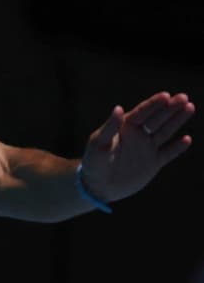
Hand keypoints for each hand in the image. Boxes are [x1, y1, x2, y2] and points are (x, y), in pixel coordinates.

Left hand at [79, 91, 194, 202]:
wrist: (97, 187)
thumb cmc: (93, 163)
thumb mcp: (98, 144)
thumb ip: (109, 127)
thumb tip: (117, 108)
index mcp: (124, 127)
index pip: (142, 112)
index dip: (153, 104)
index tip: (166, 96)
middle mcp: (138, 135)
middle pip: (157, 118)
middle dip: (170, 108)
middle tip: (183, 97)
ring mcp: (147, 148)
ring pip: (165, 131)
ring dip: (177, 120)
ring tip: (190, 107)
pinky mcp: (153, 163)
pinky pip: (168, 153)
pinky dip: (177, 147)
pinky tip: (186, 139)